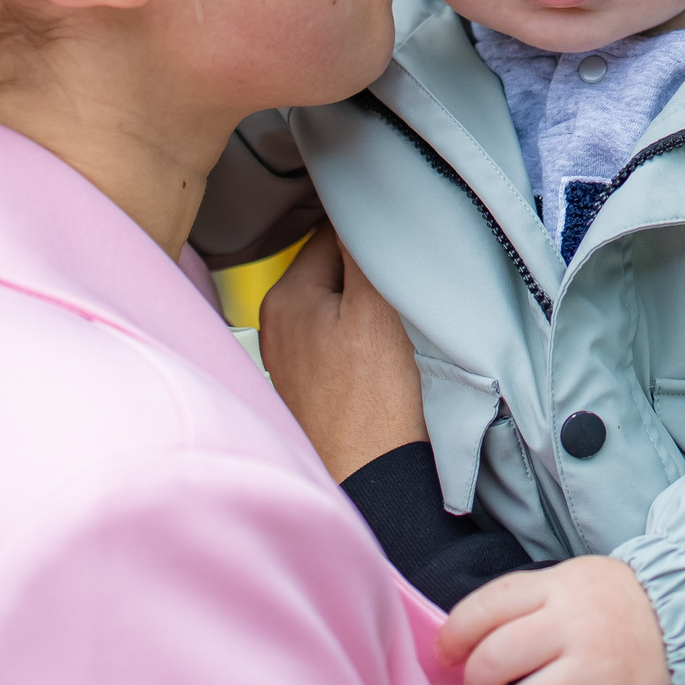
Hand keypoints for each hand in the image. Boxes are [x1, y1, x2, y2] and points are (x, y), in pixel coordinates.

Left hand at [255, 230, 426, 480]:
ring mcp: (292, 361)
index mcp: (283, 299)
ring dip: (369, 304)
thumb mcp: (374, 308)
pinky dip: (364, 337)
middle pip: (333, 269)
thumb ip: (362, 249)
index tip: (404, 237)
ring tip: (402, 318)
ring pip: (339, 305)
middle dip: (369, 268)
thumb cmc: (374, 400)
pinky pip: (340, 340)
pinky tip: (389, 353)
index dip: (372, 230)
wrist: (376, 484)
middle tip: (407, 280)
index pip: (331, 232)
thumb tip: (358, 200)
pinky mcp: (313, 390)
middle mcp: (277, 327)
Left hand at [440, 556, 669, 684]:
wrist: (681, 613)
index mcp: (558, 588)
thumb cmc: (608, 602)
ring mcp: (596, 669)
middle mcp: (575, 626)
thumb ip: (522, 605)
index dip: (454, 633)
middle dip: (476, 682)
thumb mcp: (567, 582)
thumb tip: (462, 642)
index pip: (487, 607)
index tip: (446, 652)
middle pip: (497, 658)